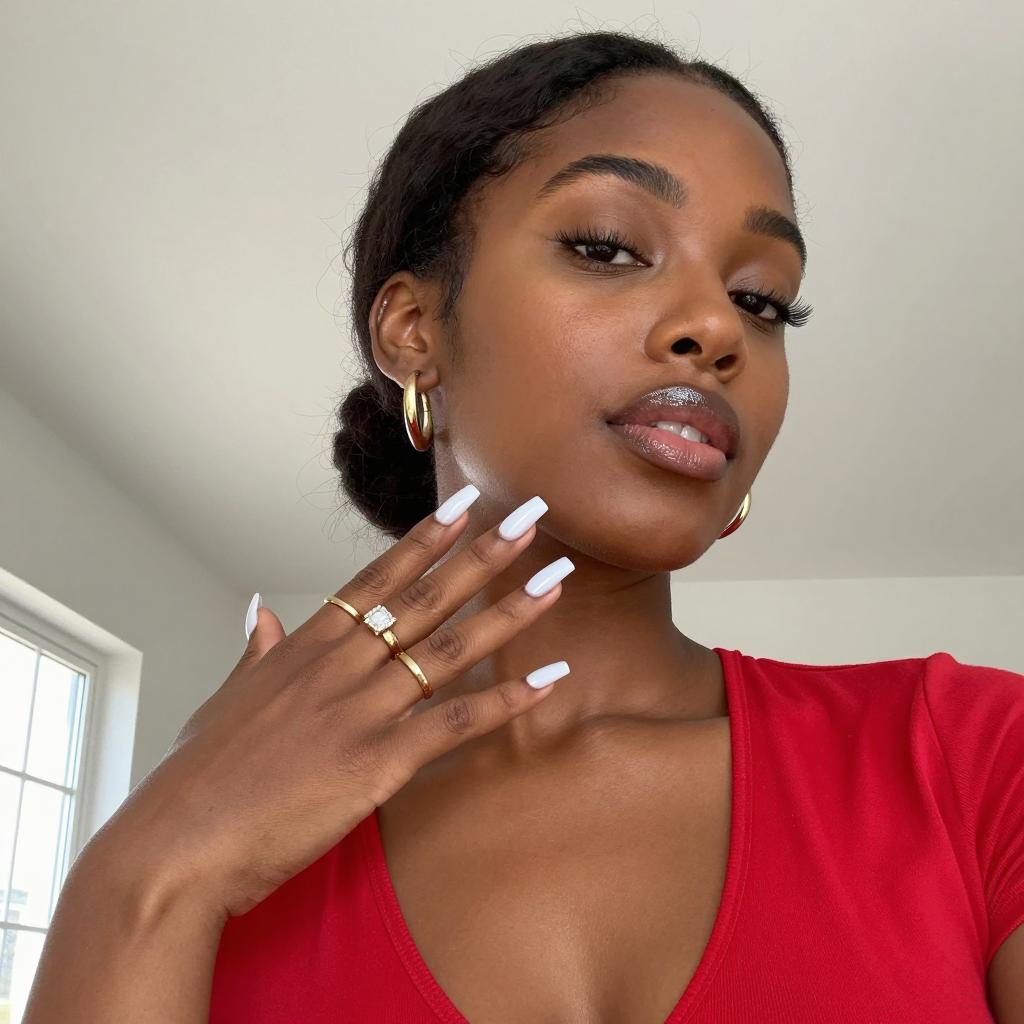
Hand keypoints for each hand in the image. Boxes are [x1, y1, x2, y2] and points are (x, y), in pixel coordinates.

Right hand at [84, 491, 572, 921]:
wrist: (180, 841)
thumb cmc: (200, 773)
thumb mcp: (227, 698)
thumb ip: (256, 651)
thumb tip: (260, 612)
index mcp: (307, 646)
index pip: (379, 578)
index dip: (426, 540)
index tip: (465, 506)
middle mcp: (343, 665)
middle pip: (427, 598)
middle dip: (485, 554)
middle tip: (531, 517)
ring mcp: (363, 709)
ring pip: (452, 649)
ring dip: (510, 613)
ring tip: (556, 579)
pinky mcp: (379, 761)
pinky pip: (455, 722)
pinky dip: (506, 700)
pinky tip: (548, 678)